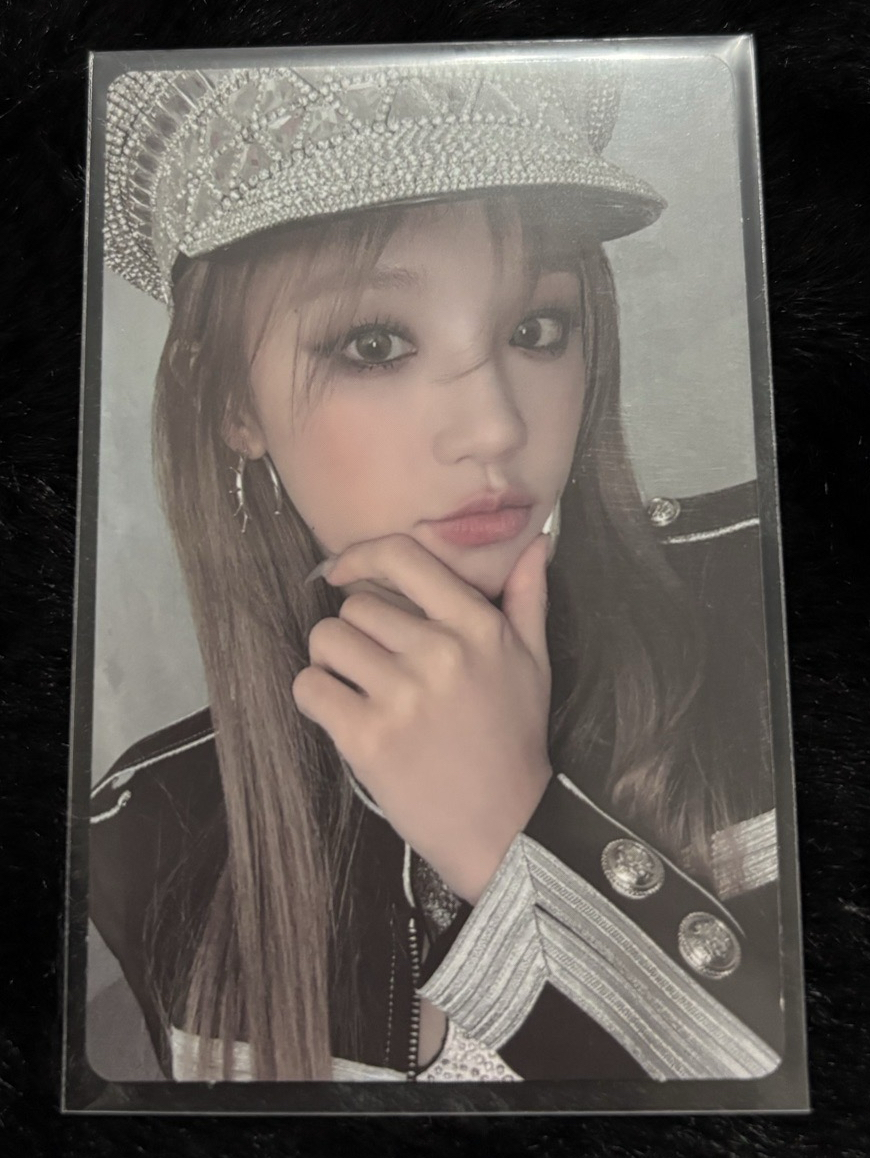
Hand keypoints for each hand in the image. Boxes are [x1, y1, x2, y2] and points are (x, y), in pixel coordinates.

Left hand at [292, 533, 553, 904]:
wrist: (505, 826)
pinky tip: (342, 713)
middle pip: (354, 605)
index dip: (358, 557)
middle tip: (374, 663)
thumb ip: (528, 598)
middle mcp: (438, 653)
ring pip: (326, 641)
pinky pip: (309, 687)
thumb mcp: (533, 663)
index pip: (401, 557)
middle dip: (355, 630)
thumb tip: (535, 542)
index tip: (342, 573)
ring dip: (332, 662)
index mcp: (476, 626)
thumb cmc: (515, 740)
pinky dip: (316, 697)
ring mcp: (401, 696)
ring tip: (358, 688)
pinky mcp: (367, 737)